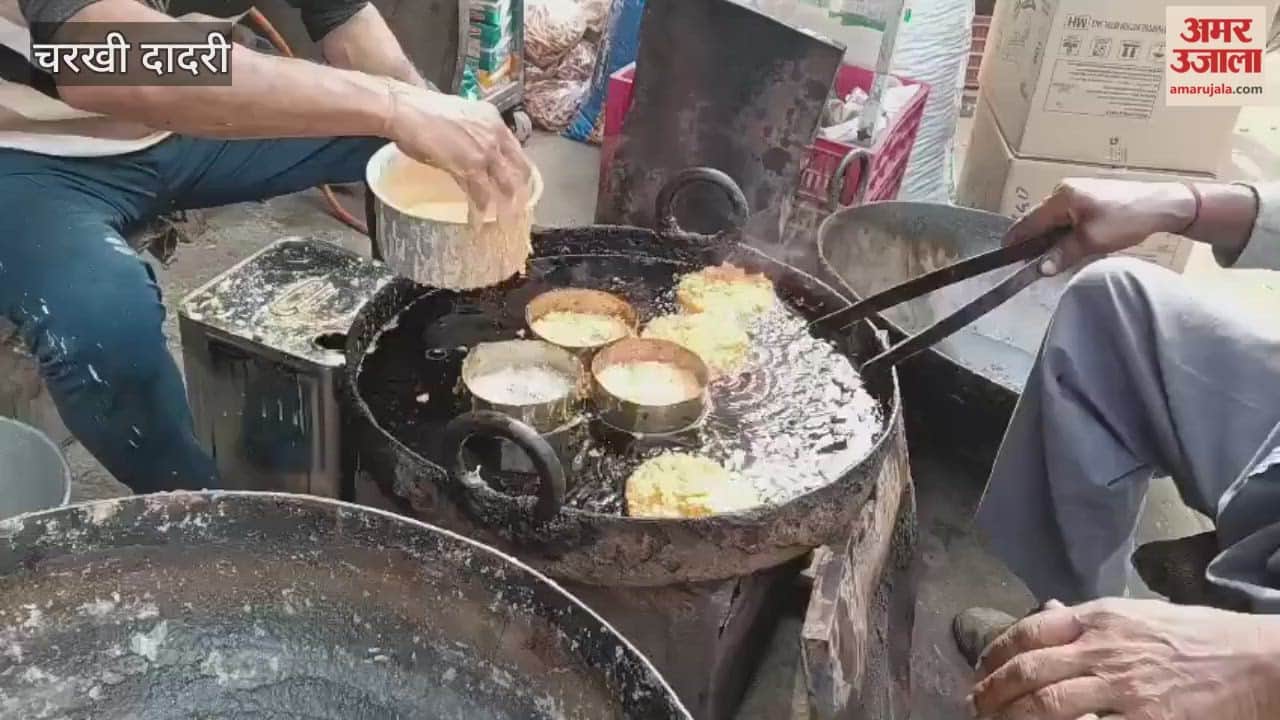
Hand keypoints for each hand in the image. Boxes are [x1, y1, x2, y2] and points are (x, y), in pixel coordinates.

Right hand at [385, 83, 530, 222]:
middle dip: (520, 196)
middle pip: (519, 173)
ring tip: (503, 224)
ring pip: (505, 188)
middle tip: (517, 212)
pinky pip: (481, 195)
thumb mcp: (462, 120)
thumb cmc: (424, 113)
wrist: (407, 110)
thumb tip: (478, 157)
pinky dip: (479, 211)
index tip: (520, 188)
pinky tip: (477, 221)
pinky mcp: (469, 167)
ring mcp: (484, 152)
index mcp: (495, 121)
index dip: (521, 174)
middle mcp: (495, 135)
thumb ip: (476, 137)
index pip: (518, 153)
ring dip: (505, 210)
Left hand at [969, 598, 1279, 719]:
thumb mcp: (1138, 614)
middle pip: (1029, 670)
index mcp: (1100, 618)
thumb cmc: (1200, 638)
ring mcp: (1124, 688)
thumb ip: (1089, 618)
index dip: (995, 652)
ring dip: (1014, 717)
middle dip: (993, 692)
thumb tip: (1046, 613)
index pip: (1029, 630)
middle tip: (977, 706)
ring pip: (1048, 704)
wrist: (1259, 664)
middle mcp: (1104, 649)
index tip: (981, 670)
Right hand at [1004, 179, 1196, 276]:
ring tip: (1057, 258)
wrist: (1163, 205)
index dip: (1016, 241)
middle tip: (1035, 265)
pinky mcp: (1090, 197)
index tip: (1005, 257)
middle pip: (1039, 220)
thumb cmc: (1126, 219)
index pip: (1028, 222)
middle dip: (1036, 242)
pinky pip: (1068, 217)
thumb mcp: (1092, 240)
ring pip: (1054, 220)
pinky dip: (1066, 232)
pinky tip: (1074, 244)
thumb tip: (1039, 269)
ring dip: (1053, 239)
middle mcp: (1064, 190)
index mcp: (1060, 197)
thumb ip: (1062, 253)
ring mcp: (1078, 192)